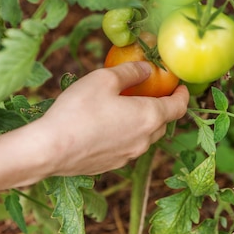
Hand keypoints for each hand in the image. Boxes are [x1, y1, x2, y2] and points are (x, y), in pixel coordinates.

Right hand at [23, 62, 189, 177]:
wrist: (50, 149)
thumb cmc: (78, 110)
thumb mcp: (104, 79)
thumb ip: (131, 72)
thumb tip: (147, 68)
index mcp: (149, 117)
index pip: (178, 107)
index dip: (183, 95)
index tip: (181, 86)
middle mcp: (144, 140)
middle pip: (163, 122)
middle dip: (162, 107)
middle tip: (152, 92)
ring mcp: (129, 155)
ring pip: (145, 136)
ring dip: (143, 122)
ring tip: (128, 107)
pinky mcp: (112, 165)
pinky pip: (128, 146)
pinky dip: (127, 134)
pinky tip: (108, 125)